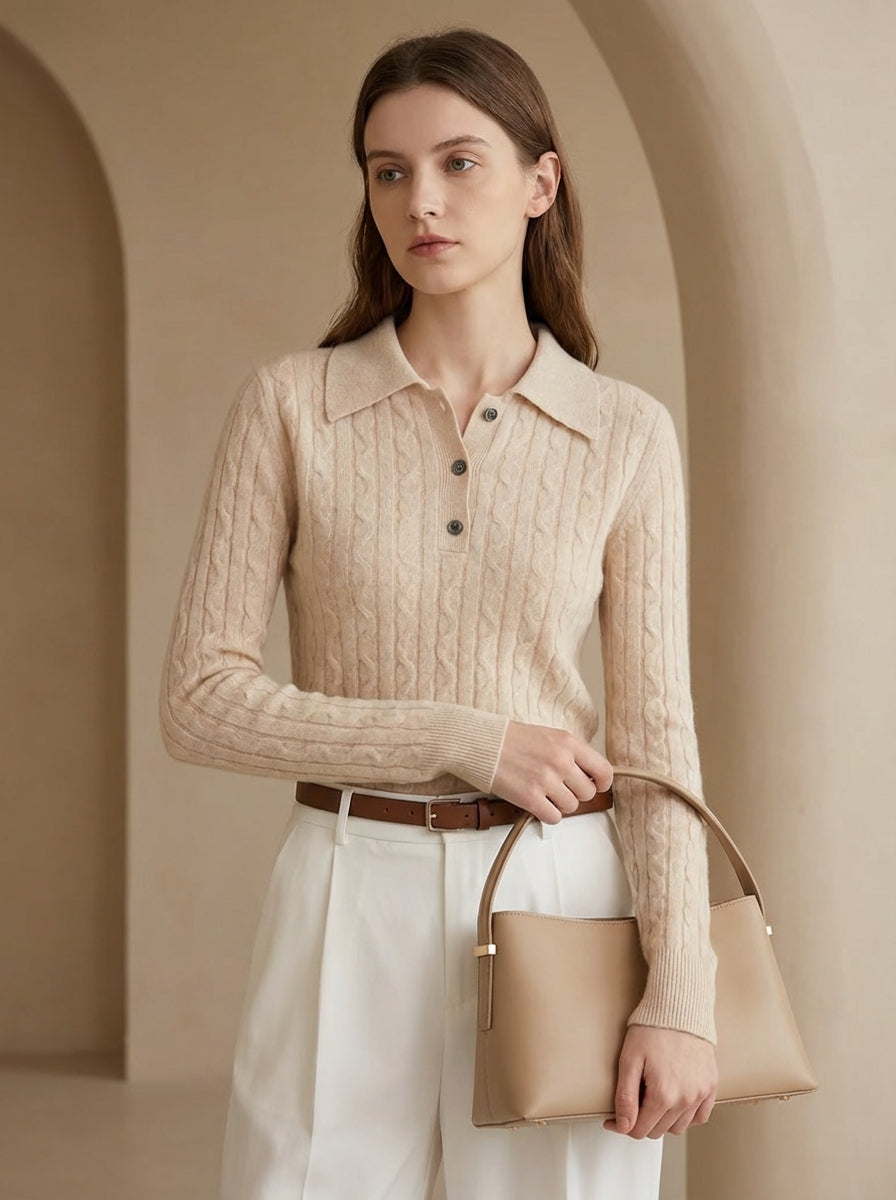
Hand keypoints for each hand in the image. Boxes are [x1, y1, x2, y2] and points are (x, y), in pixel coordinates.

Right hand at [491, 721, 612, 824]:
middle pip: (587, 793)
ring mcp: (545, 780)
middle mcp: (560, 761)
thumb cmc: (512, 739)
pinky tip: (537, 802)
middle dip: (575, 793)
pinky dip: (547, 814)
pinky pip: (554, 818)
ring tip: (544, 792)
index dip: (602, 783)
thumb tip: (589, 774)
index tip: (596, 786)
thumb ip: (571, 753)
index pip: (603, 770)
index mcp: (568, 743)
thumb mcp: (550, 735)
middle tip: (560, 787)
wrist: (482, 743)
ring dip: (559, 804)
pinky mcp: (530, 798)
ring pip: (571, 807)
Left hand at [603, 1025, 717, 1137]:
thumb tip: (622, 1126)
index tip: (613, 1118)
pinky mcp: (710, 1086)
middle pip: (658, 1130)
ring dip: (663, 1120)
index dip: (622, 1125)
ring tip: (653, 1098)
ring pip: (678, 1127)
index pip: (639, 1130)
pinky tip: (675, 1102)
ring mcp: (700, 1094)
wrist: (678, 1008)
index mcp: (663, 1095)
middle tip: (633, 1101)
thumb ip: (625, 1097)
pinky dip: (686, 1116)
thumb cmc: (651, 1029)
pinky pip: (700, 1117)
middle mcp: (685, 1100)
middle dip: (641, 1121)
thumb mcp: (629, 1060)